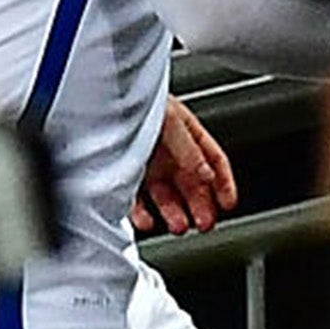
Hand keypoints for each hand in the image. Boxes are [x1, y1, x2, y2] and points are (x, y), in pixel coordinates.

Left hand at [131, 95, 236, 234]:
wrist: (101, 103)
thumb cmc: (138, 101)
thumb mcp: (172, 123)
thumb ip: (190, 151)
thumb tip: (208, 175)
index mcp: (187, 133)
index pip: (213, 161)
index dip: (223, 183)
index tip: (228, 204)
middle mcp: (170, 151)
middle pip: (192, 183)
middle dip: (202, 205)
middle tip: (206, 223)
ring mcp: (148, 164)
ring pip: (166, 196)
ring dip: (175, 214)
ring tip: (180, 226)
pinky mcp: (126, 175)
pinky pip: (137, 201)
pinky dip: (143, 215)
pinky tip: (149, 222)